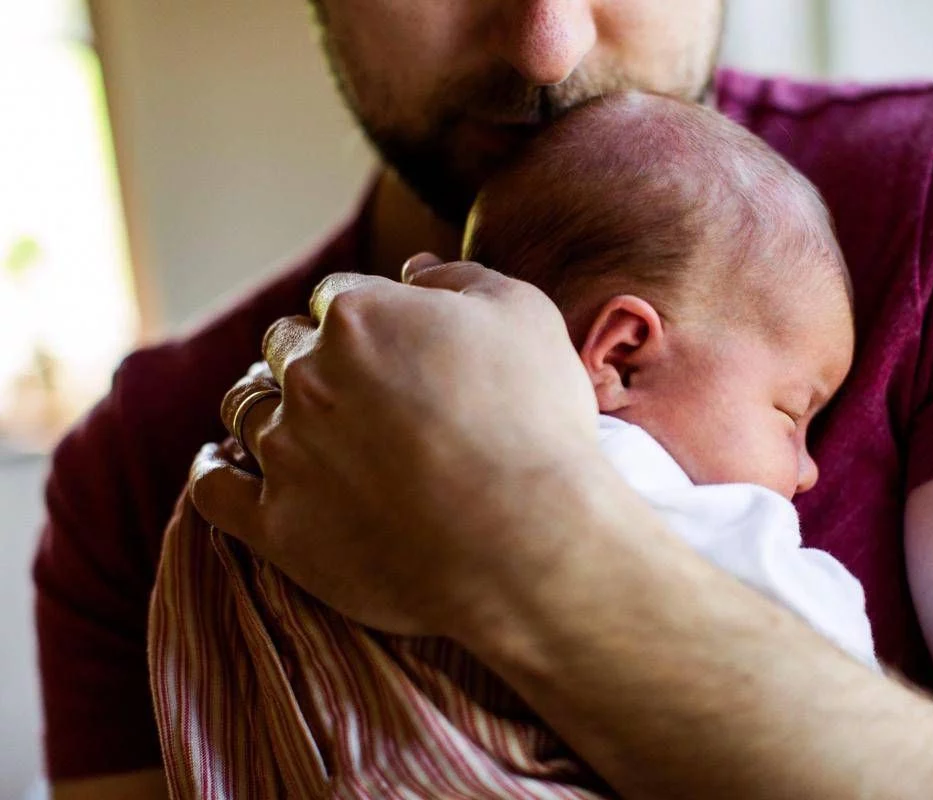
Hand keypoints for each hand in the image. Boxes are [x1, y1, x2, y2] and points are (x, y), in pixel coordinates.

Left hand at [189, 255, 600, 636]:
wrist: (528, 542)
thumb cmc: (536, 423)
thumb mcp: (525, 316)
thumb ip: (460, 278)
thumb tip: (414, 270)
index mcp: (361, 316)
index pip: (337, 296)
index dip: (366, 316)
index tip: (391, 346)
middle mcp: (309, 376)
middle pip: (284, 347)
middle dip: (312, 356)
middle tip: (351, 388)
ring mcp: (287, 452)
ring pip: (246, 408)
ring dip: (267, 405)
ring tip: (293, 422)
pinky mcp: (277, 525)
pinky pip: (213, 486)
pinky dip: (213, 467)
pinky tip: (221, 461)